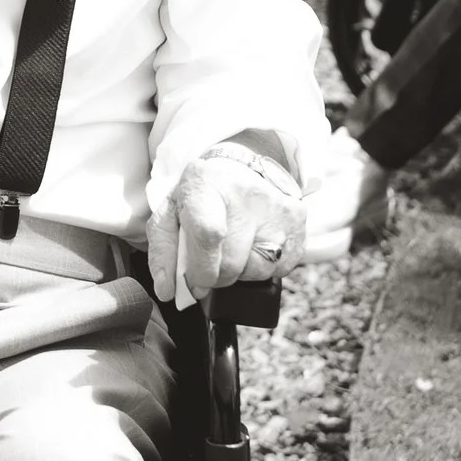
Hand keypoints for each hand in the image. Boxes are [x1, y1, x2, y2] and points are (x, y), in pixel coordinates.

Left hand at [148, 144, 306, 303]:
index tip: (193, 282)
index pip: (209, 233)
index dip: (201, 268)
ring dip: (239, 272)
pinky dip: (261, 267)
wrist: (241, 169)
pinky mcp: (298, 221)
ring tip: (232, 248)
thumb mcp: (170, 213)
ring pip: (256, 270)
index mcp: (207, 184)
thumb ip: (162, 252)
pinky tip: (252, 246)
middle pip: (232, 262)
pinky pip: (279, 268)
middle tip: (207, 266)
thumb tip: (167, 291)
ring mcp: (277, 208)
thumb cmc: (202, 197)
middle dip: (214, 277)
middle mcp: (247, 194)